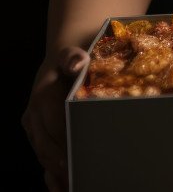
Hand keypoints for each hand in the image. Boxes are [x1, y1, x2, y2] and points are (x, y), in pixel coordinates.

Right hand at [23, 46, 88, 191]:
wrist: (63, 60)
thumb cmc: (73, 59)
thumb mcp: (73, 54)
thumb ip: (73, 58)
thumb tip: (76, 63)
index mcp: (42, 97)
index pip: (53, 123)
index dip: (64, 140)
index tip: (77, 155)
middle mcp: (34, 114)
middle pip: (46, 144)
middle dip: (60, 162)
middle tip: (77, 177)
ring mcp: (34, 126)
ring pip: (43, 153)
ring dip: (56, 172)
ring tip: (71, 186)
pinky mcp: (38, 134)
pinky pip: (42, 155)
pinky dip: (51, 173)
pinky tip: (62, 186)